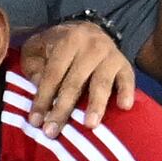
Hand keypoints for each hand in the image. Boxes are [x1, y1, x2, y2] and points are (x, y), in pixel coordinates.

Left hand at [12, 15, 137, 123]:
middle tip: (53, 132)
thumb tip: (39, 87)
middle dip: (62, 109)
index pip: (52, 75)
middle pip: (74, 83)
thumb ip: (33, 66)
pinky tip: (124, 107)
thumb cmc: (56, 45)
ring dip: (95, 106)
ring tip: (89, 125)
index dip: (43, 99)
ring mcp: (110, 56)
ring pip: (101, 83)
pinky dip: (126, 92)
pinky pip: (128, 79)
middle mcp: (90, 47)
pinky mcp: (125, 64)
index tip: (35, 121)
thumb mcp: (36, 48)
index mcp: (66, 42)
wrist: (89, 28)